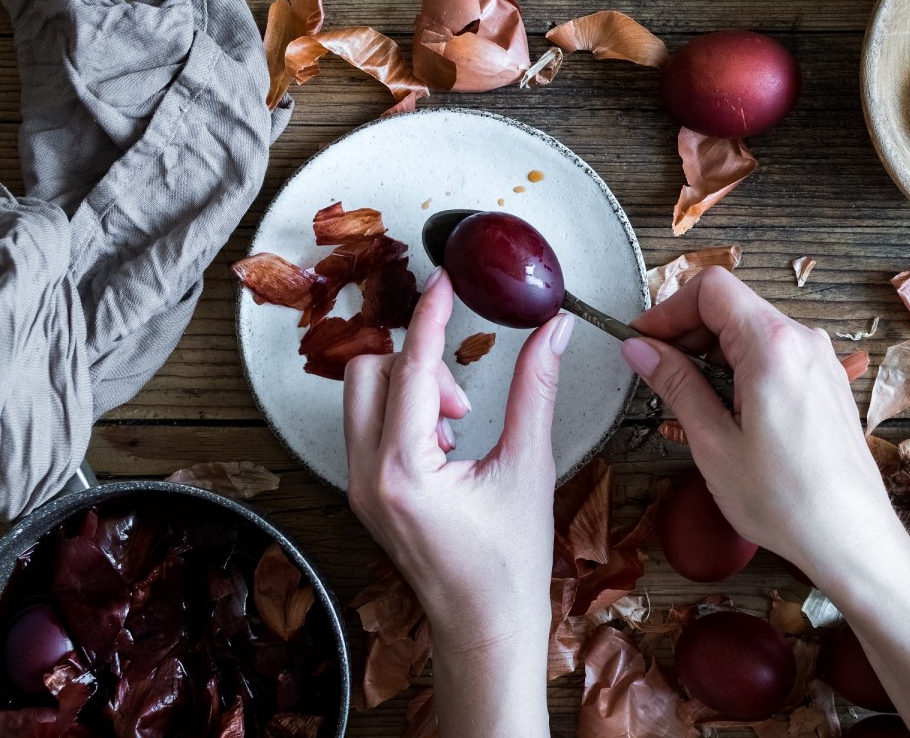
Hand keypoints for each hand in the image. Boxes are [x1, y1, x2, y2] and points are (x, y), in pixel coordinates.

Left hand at [344, 268, 570, 737]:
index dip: (431, 316)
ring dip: (409, 388)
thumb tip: (551, 333)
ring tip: (457, 426)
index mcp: (404, 472)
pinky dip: (402, 414)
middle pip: (368, 371)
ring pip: (361, 396)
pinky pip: (367, 425)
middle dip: (417, 363)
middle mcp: (367, 477)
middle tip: (463, 398)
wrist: (484, 630)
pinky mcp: (364, 494)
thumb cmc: (509, 566)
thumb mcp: (528, 469)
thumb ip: (535, 390)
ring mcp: (358, 488)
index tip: (445, 280)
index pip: (410, 368)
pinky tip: (444, 443)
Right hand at [623, 267, 909, 737]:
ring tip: (686, 396)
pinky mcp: (828, 384)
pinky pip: (775, 354)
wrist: (852, 540)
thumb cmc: (783, 499)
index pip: (711, 288)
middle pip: (732, 305)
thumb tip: (639, 348)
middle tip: (654, 371)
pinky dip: (741, 366)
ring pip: (753, 330)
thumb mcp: (712, 441)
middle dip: (686, 330)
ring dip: (712, 351)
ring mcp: (821, 361)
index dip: (667, 309)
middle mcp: (803, 341)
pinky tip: (725, 408)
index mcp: (773, 345)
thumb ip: (675, 384)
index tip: (642, 341)